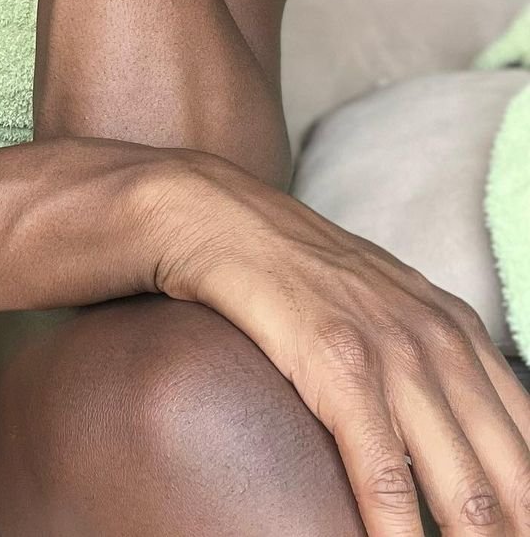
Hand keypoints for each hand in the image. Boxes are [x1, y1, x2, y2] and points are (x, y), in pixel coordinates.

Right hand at [146, 149, 529, 535]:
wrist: (216, 212)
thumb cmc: (289, 269)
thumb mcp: (378, 306)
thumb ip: (421, 365)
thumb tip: (445, 444)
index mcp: (458, 331)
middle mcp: (441, 342)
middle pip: (513, 480)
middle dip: (510, 535)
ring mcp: (393, 352)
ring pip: (464, 490)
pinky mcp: (339, 364)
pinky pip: (383, 470)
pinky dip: (397, 530)